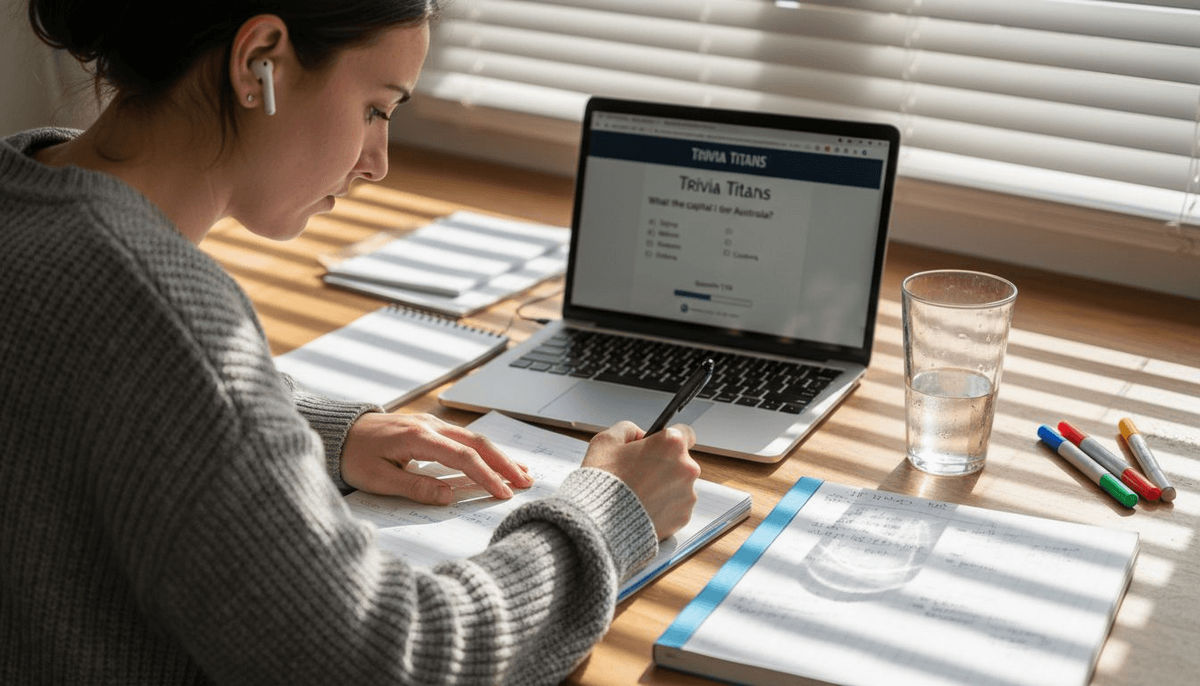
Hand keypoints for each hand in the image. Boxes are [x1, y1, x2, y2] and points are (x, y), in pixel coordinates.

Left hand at [341, 413, 533, 504]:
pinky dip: (484, 450)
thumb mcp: (378, 478)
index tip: (503, 493)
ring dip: (498, 455)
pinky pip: (463, 437)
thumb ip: (415, 487)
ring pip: (473, 438)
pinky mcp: (429, 427)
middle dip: (504, 463)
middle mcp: (429, 426)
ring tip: (520, 472)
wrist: (338, 432)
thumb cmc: (354, 457)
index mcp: (418, 438)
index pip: (463, 457)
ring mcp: (430, 424)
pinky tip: (495, 459)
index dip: (486, 476)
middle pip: (477, 443)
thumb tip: (449, 496)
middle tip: (526, 482)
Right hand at [581, 422, 700, 539]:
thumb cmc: (603, 480)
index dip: (669, 441)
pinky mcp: (684, 516)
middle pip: (681, 462)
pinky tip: (644, 508)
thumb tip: (641, 435)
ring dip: (664, 488)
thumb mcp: (606, 440)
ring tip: (639, 495)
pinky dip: (664, 507)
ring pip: (679, 485)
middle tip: (639, 475)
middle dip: (664, 466)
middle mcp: (686, 467)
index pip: (686, 433)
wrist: (600, 521)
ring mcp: (687, 493)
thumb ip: (628, 429)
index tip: (660, 448)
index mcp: (671, 444)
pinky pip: (676, 507)